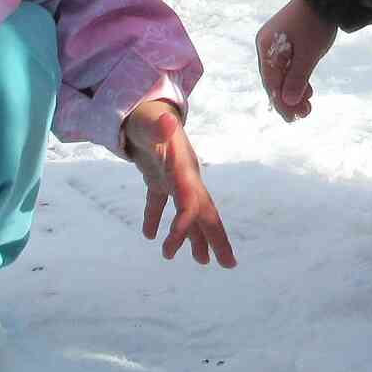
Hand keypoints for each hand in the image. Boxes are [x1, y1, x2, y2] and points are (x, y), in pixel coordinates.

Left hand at [123, 99, 235, 267]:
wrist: (143, 106)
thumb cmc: (148, 116)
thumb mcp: (151, 121)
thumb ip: (160, 125)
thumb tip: (165, 122)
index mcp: (185, 171)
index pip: (191, 204)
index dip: (185, 227)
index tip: (169, 248)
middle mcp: (185, 177)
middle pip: (205, 213)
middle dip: (217, 239)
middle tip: (228, 265)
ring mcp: (173, 178)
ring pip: (189, 213)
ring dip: (194, 236)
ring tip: (201, 261)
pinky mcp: (157, 177)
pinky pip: (159, 202)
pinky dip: (155, 218)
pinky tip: (149, 235)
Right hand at [254, 0, 336, 121]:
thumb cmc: (315, 24)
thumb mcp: (308, 54)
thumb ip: (297, 79)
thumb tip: (287, 102)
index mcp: (266, 47)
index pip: (271, 82)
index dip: (281, 103)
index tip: (292, 119)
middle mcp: (267, 45)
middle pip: (275, 79)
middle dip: (289, 99)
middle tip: (304, 114)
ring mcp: (277, 42)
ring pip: (283, 73)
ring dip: (295, 90)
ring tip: (308, 106)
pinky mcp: (288, 41)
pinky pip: (289, 65)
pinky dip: (298, 78)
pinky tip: (308, 90)